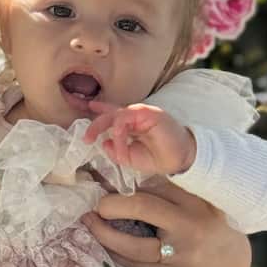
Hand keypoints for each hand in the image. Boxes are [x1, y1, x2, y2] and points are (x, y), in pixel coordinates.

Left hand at [82, 104, 196, 175]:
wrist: (179, 160)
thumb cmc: (158, 158)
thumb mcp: (131, 158)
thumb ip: (116, 151)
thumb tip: (103, 144)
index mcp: (132, 125)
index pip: (114, 114)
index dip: (102, 109)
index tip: (90, 106)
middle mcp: (136, 117)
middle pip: (111, 114)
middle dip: (96, 124)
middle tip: (86, 138)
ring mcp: (143, 114)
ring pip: (117, 114)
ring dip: (106, 129)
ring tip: (103, 144)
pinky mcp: (149, 113)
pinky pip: (127, 118)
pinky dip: (119, 130)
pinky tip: (119, 138)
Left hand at [84, 177, 251, 266]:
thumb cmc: (211, 230)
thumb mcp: (201, 205)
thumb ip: (173, 193)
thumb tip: (131, 182)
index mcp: (196, 204)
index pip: (157, 187)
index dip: (128, 187)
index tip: (109, 187)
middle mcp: (189, 228)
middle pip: (142, 208)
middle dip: (112, 205)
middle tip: (96, 206)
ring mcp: (179, 256)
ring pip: (133, 246)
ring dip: (106, 235)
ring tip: (91, 225)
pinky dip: (116, 258)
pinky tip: (105, 249)